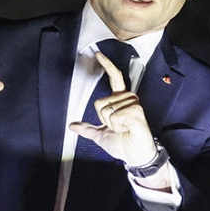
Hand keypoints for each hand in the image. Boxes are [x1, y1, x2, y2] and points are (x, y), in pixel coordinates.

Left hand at [69, 50, 160, 167]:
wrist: (134, 156)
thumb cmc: (122, 144)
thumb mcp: (100, 135)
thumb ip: (87, 129)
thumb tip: (72, 125)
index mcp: (120, 100)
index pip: (114, 78)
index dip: (107, 65)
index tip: (99, 54)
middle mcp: (128, 98)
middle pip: (100, 102)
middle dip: (103, 119)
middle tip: (117, 127)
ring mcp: (133, 104)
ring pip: (106, 109)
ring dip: (111, 124)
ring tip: (124, 128)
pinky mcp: (137, 112)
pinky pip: (114, 116)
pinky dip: (117, 126)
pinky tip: (128, 129)